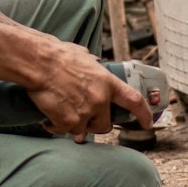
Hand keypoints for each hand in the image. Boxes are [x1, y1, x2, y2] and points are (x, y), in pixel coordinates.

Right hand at [26, 42, 152, 143]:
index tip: (148, 123)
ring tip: (61, 111)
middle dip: (95, 124)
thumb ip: (95, 68)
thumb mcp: (85, 57)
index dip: (144, 114)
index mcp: (108, 82)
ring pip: (82, 130)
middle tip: (83, 117)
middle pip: (105, 125)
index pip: (134, 101)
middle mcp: (99, 99)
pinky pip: (63, 131)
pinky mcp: (66, 121)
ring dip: (73, 124)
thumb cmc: (59, 55)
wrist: (39, 63)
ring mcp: (84, 112)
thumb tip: (95, 66)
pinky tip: (48, 117)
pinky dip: (55, 126)